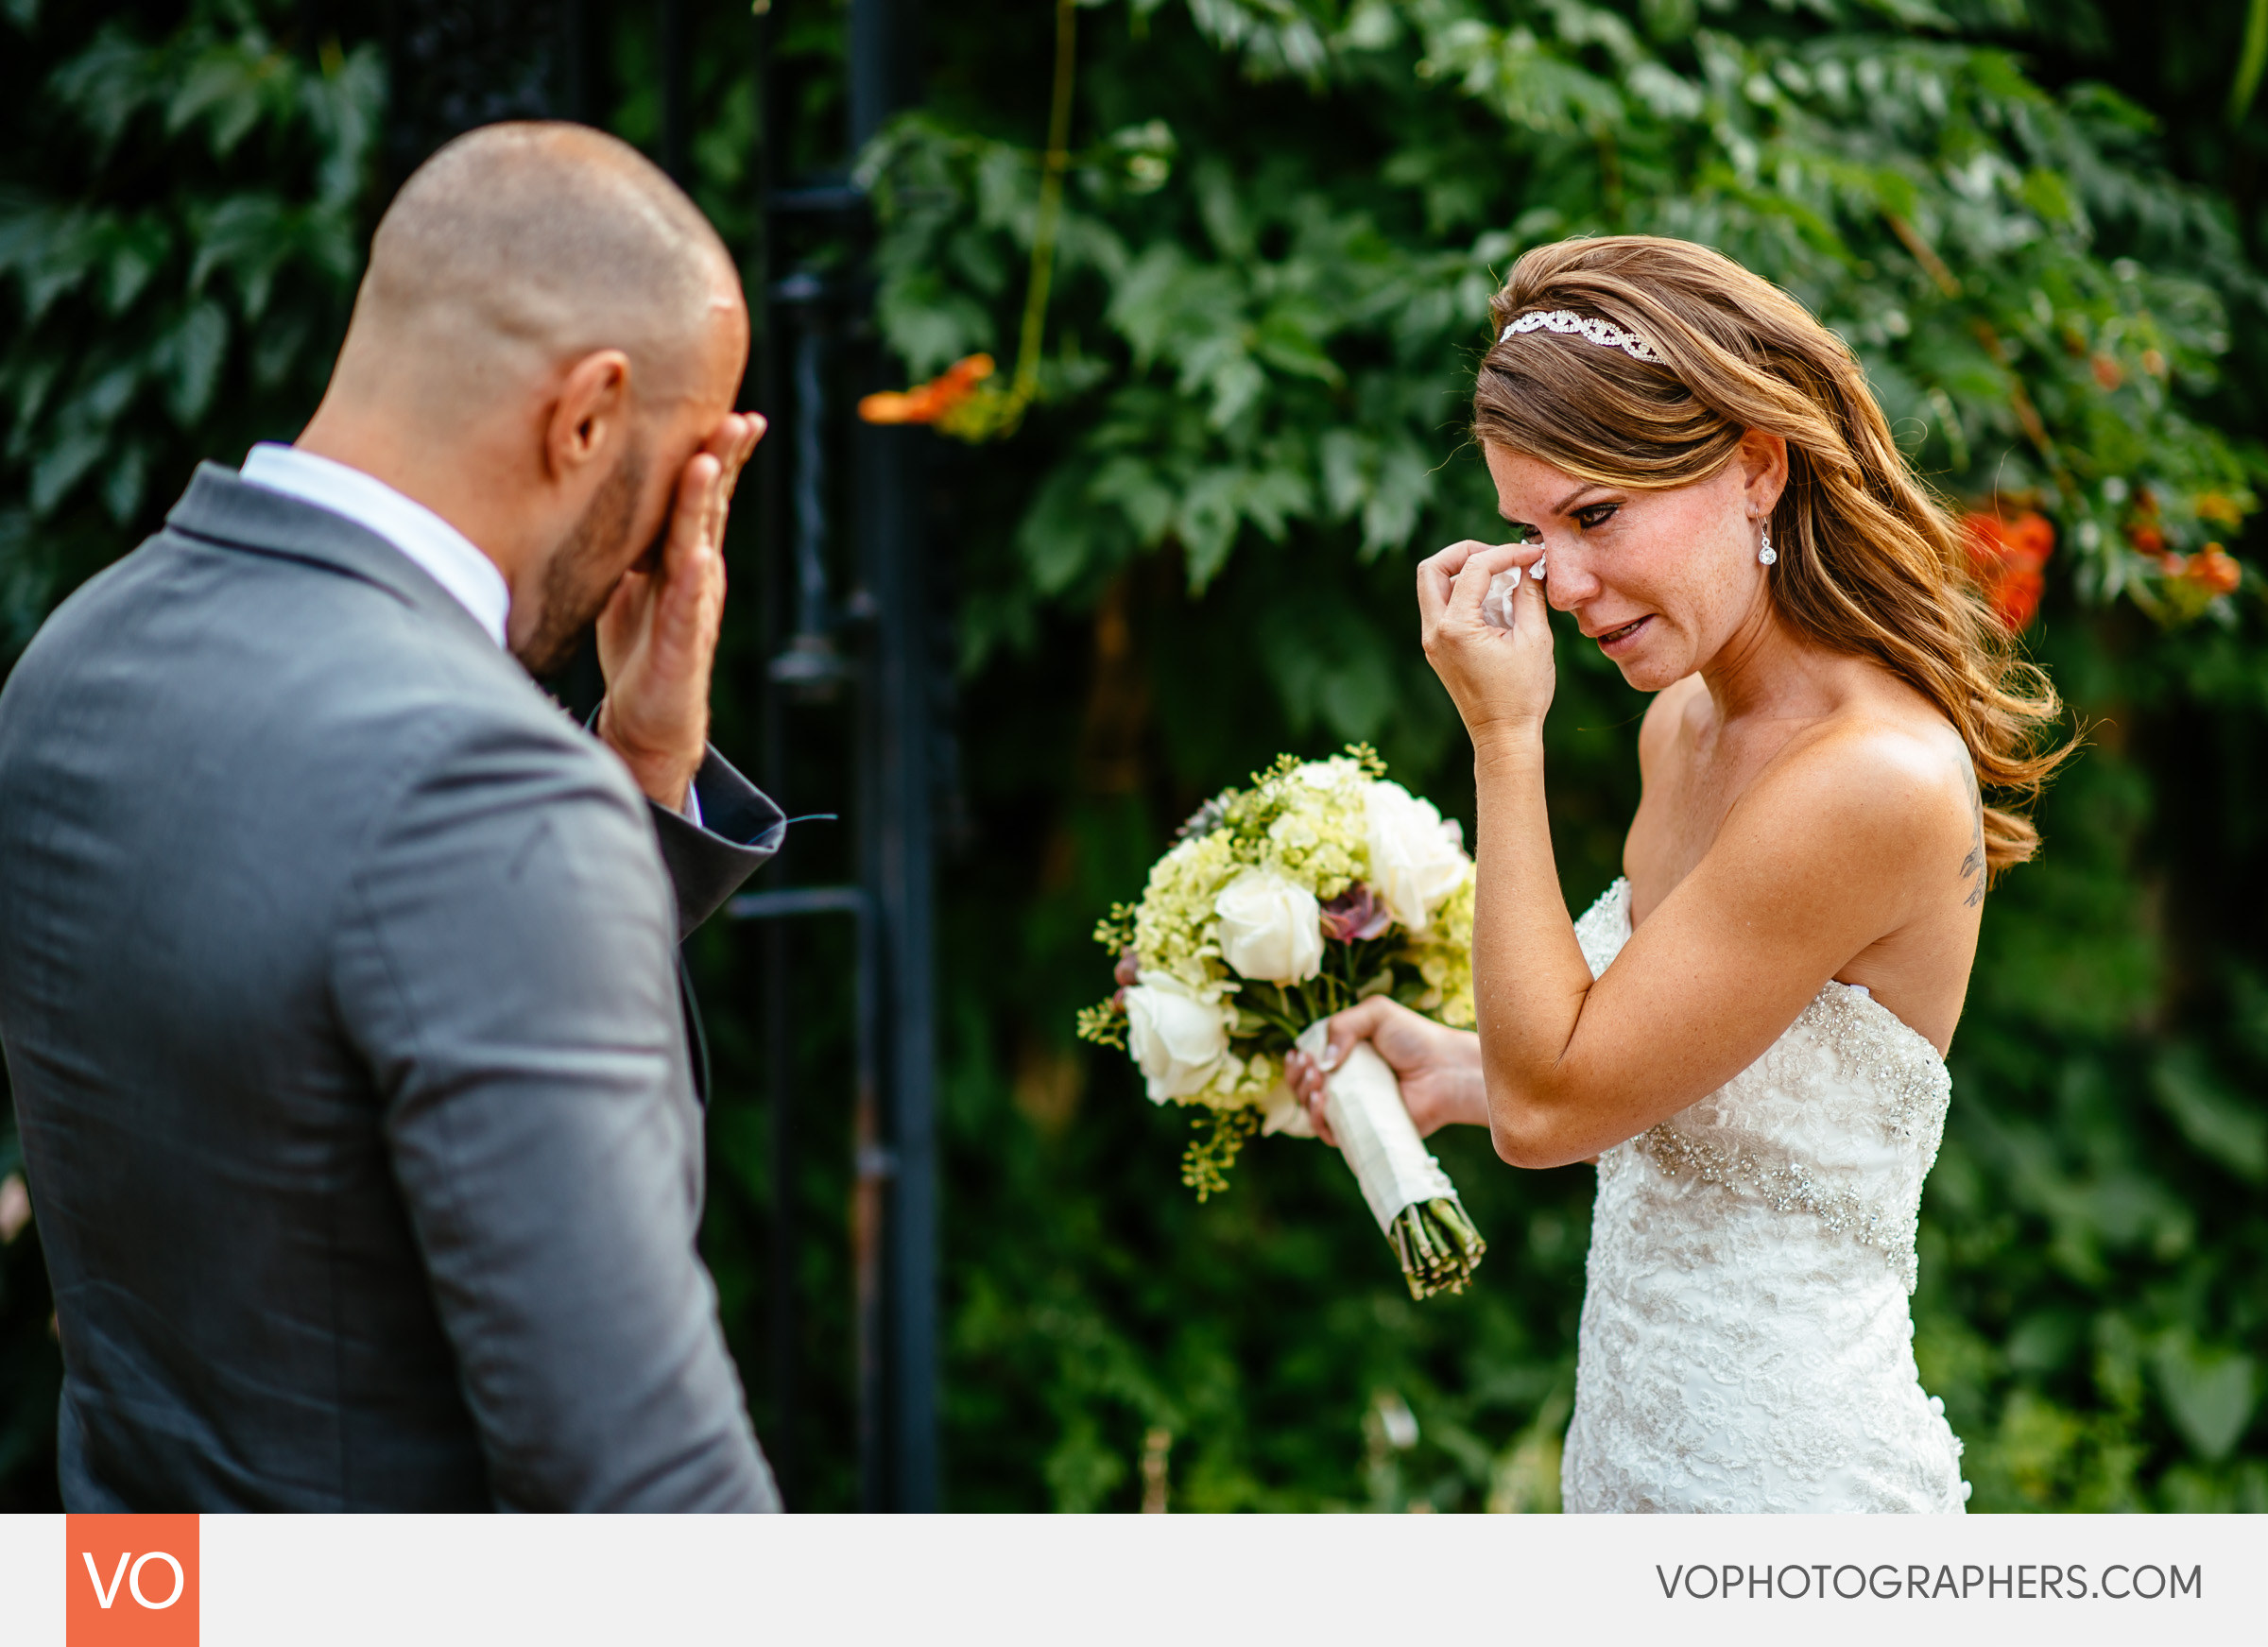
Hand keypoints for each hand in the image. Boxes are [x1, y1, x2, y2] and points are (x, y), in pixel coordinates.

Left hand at [596, 412, 765, 809]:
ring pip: (699, 546)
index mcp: (684, 554)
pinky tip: (699, 557)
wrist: (649, 718)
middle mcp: (696, 573)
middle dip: (725, 460)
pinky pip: (686, 608)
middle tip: (737, 417)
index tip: (732, 408)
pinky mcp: (680, 644)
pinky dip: (692, 581)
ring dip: (705, 505)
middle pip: (712, 508)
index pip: (705, 495)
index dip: (719, 453)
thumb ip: (630, 536)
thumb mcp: (630, 577)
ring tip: (709, 464)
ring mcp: (692, 606)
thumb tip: (602, 486)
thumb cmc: (640, 643)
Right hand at [1283, 997, 1486, 1144]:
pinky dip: (1317, 1120)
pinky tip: (1321, 1102)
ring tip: (1317, 1084)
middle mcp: (1344, 1082)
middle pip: (1302, 1086)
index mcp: (1343, 1055)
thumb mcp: (1376, 1013)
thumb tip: (1320, 1061)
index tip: (1300, 1055)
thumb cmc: (1415, 1039)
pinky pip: (1329, 1132)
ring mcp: (1351, 1107)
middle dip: (1297, 1078)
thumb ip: (1342, 1026)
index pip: (1306, 1061)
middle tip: (1309, 1067)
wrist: (1445, 1070)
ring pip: (1311, 1109)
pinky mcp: (1361, 1129)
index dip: (1297, 1061)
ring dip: (1303, 1096)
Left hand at [1416, 537, 1553, 750]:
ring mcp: (1432, 641)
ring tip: (1503, 580)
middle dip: (1466, 553)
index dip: (1507, 553)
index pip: (1474, 568)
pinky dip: (1464, 595)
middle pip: (1432, 568)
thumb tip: (1531, 566)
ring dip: (1464, 574)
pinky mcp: (1438, 649)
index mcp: (1456, 628)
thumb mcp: (1535, 640)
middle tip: (1500, 557)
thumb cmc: (1523, 694)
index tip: (1533, 555)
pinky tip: (1497, 603)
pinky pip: (1442, 608)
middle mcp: (1434, 632)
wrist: (1503, 737)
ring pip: (1433, 587)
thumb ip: (1529, 596)